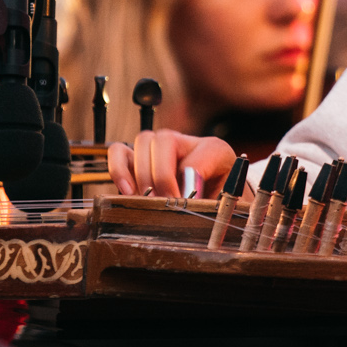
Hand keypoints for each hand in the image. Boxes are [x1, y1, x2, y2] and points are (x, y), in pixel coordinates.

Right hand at [107, 129, 236, 197]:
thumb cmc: (219, 205)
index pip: (203, 151)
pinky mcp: (137, 160)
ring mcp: (159, 149)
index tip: (189, 200)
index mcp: (215, 151)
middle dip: (163, 175)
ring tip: (147, 199)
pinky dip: (119, 170)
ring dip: (143, 173)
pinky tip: (127, 192)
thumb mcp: (227, 206)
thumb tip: (196, 206)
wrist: (212, 206)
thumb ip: (219, 205)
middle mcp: (185, 143)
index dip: (193, 178)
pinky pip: (119, 152)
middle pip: (165, 140)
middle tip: (165, 202)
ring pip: (143, 141)